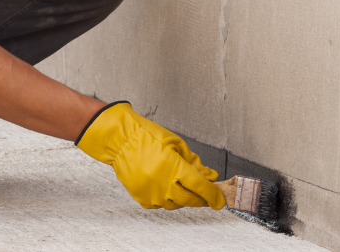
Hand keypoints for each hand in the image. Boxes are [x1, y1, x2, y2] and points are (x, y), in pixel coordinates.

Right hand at [76, 102, 225, 209]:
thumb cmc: (146, 136)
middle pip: (190, 199)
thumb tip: (209, 176)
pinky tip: (165, 187)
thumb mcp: (175, 143)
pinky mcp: (141, 197)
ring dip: (183, 198)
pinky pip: (160, 205)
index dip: (213, 195)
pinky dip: (166, 198)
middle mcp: (163, 183)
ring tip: (181, 186)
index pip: (200, 187)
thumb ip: (193, 162)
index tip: (219, 200)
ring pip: (175, 204)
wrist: (120, 140)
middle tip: (205, 194)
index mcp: (174, 167)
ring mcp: (151, 193)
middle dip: (201, 198)